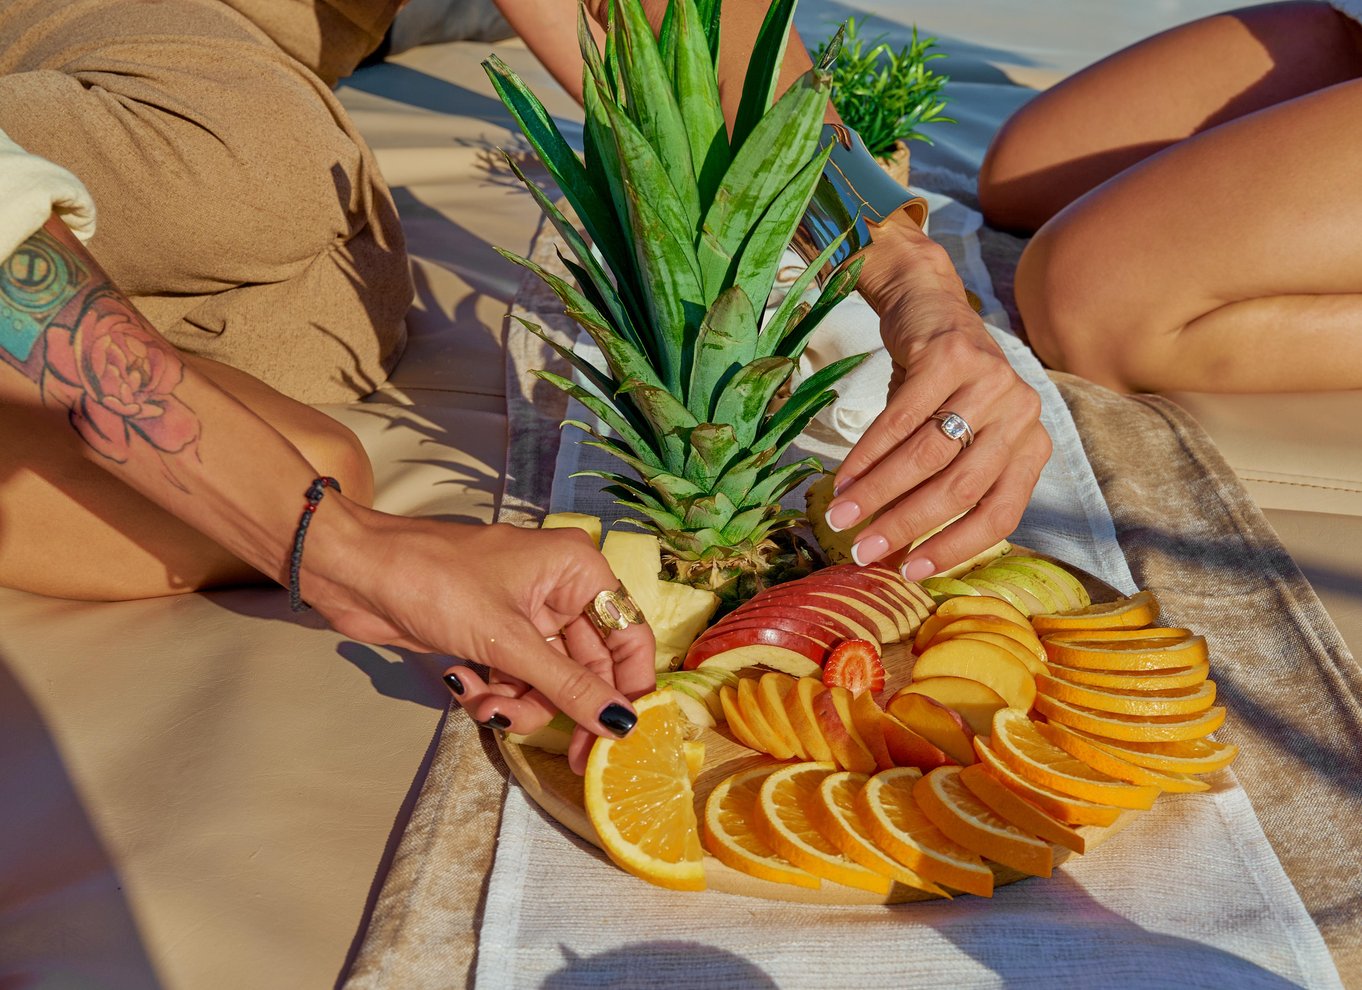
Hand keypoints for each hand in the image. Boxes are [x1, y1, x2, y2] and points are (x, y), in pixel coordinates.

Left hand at [304, 512, 655, 773]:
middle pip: (589, 667)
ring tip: (485, 706)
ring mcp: (526, 614)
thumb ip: (568, 685)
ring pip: (549, 681)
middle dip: (562, 705)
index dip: (629, 688)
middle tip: (565, 756)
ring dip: (520, 704)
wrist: (353, 572)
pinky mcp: (494, 635)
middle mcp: (559, 589)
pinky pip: (516, 679)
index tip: (622, 737)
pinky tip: (464, 687)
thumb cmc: (434, 581)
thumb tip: (622, 724)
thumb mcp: (506, 640)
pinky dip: (496, 694)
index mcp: (577, 570)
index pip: (629, 636)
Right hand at [822, 220, 1051, 578]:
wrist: (927, 305)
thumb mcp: (957, 436)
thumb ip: (944, 485)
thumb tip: (898, 554)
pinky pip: (902, 418)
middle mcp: (1022, 413)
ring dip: (877, 492)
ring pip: (927, 455)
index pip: (1000, 513)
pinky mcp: (952, 355)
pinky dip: (867, 453)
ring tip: (841, 515)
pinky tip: (843, 475)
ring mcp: (991, 380)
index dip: (955, 548)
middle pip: (960, 487)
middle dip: (904, 524)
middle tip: (862, 550)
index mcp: (1032, 444)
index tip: (910, 573)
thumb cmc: (940, 388)